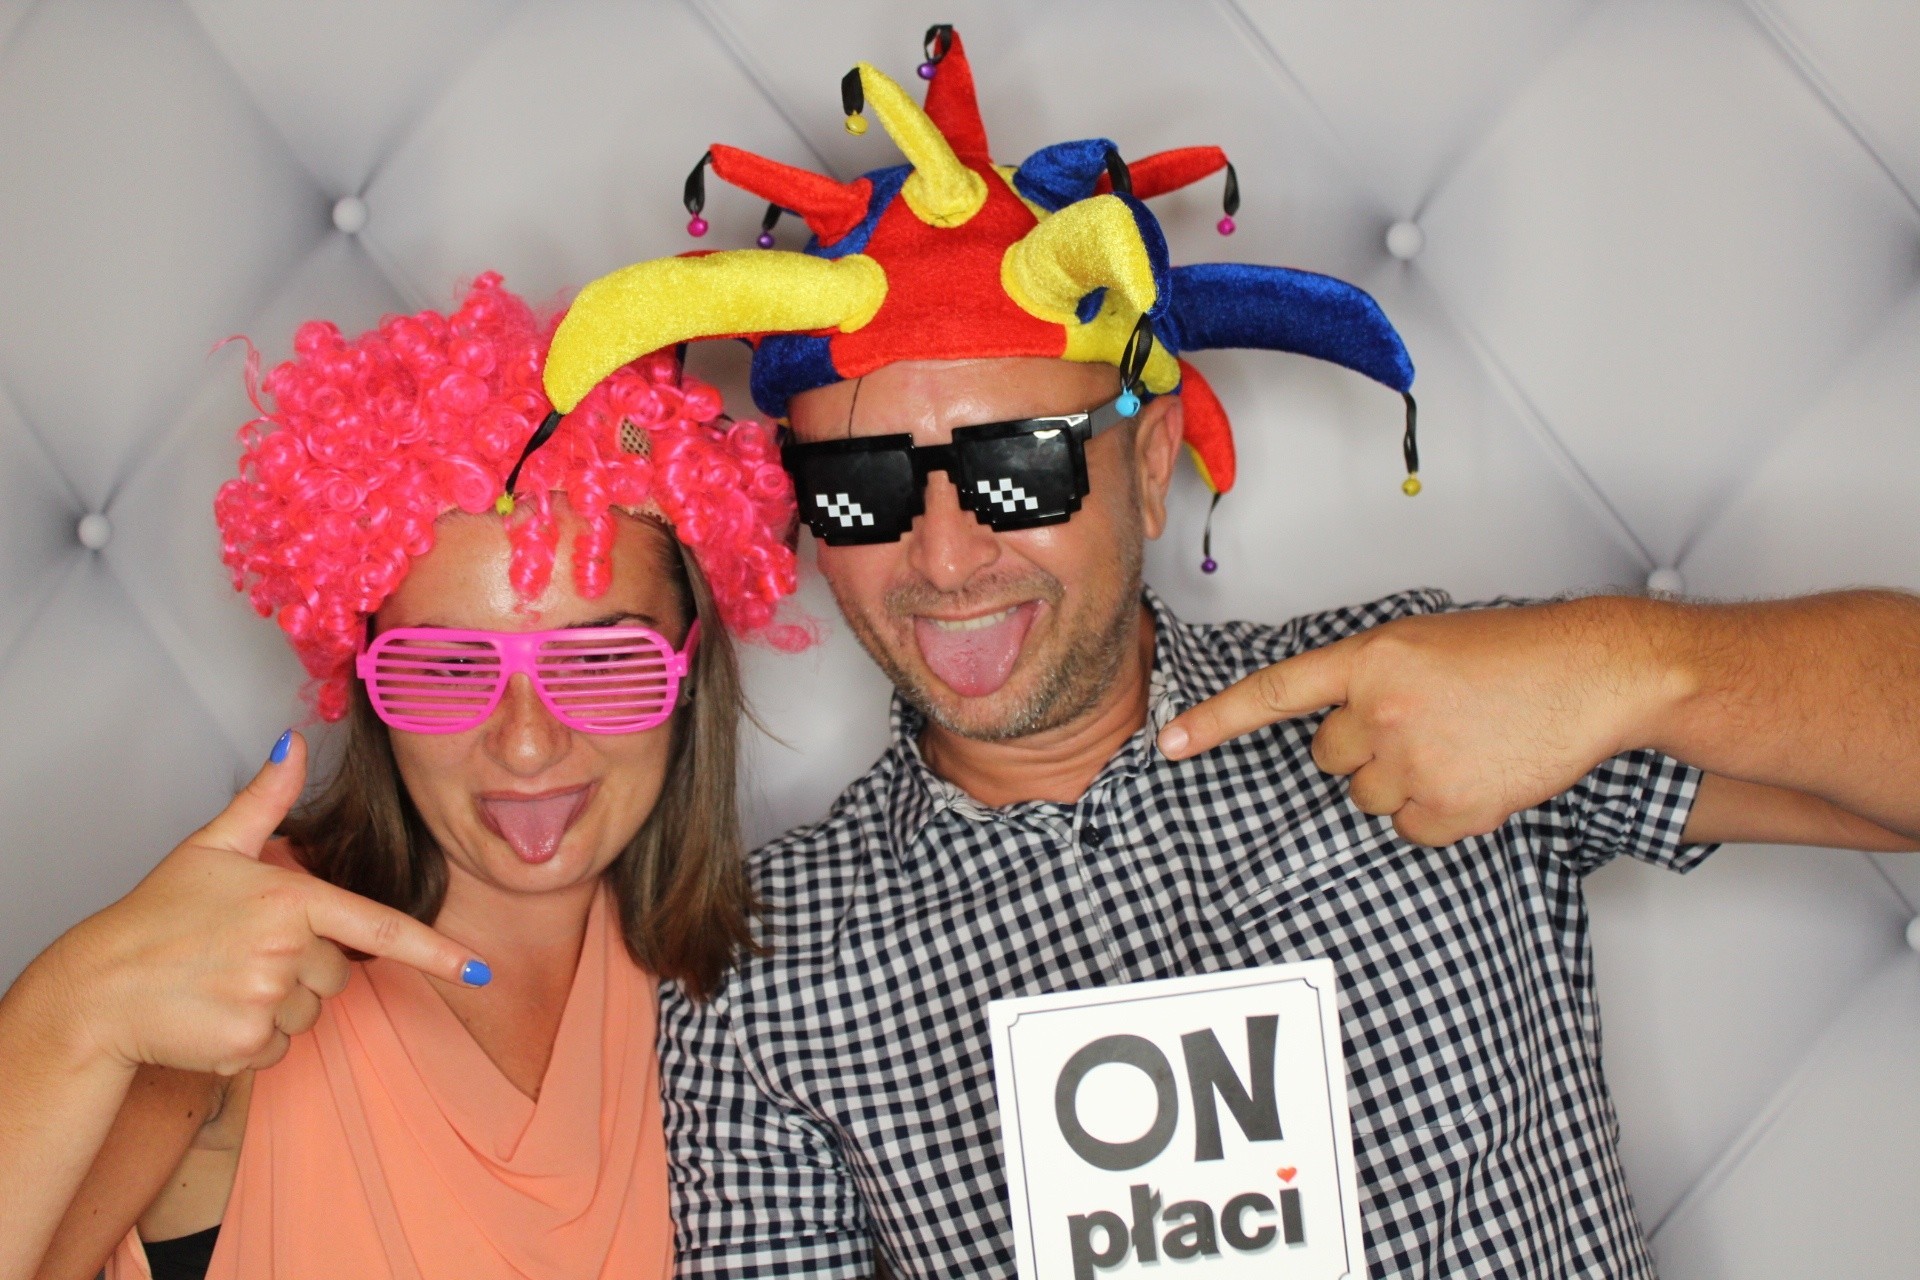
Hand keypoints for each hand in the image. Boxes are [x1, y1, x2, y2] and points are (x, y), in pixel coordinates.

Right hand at [42, 732, 487, 1075]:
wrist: (95, 990)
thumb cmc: (156, 916)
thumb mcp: (211, 847)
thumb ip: (265, 800)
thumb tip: (293, 742)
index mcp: (290, 898)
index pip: (380, 928)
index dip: (436, 952)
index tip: (479, 971)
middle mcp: (286, 949)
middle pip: (338, 973)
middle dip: (302, 969)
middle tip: (241, 956)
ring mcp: (266, 1000)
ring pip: (310, 1014)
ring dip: (278, 1006)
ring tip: (222, 984)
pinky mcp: (245, 1045)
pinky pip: (279, 1049)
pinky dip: (253, 1040)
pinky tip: (212, 1017)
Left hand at [1157, 600, 1674, 846]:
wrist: (1596, 672)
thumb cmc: (1517, 655)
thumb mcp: (1426, 644)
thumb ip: (1371, 679)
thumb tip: (1335, 729)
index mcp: (1371, 657)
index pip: (1275, 692)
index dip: (1217, 721)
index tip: (1170, 743)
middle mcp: (1381, 708)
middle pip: (1329, 759)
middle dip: (1364, 751)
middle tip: (1425, 726)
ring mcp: (1414, 760)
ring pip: (1367, 798)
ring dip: (1403, 783)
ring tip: (1461, 746)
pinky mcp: (1449, 806)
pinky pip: (1411, 829)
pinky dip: (1439, 815)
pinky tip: (1478, 775)